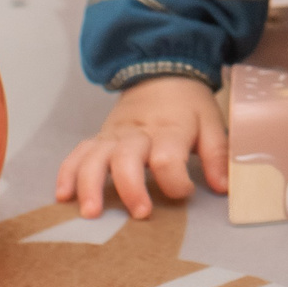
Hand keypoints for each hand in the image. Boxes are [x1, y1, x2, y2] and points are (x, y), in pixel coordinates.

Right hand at [54, 74, 227, 219]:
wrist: (161, 73)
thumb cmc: (188, 107)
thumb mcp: (211, 123)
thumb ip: (217, 155)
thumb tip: (223, 188)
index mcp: (170, 128)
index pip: (169, 156)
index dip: (176, 179)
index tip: (186, 193)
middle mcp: (138, 132)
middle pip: (127, 157)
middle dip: (130, 187)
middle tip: (139, 213)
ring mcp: (113, 135)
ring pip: (95, 157)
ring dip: (90, 184)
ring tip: (90, 213)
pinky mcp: (98, 138)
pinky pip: (77, 153)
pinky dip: (67, 173)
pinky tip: (63, 196)